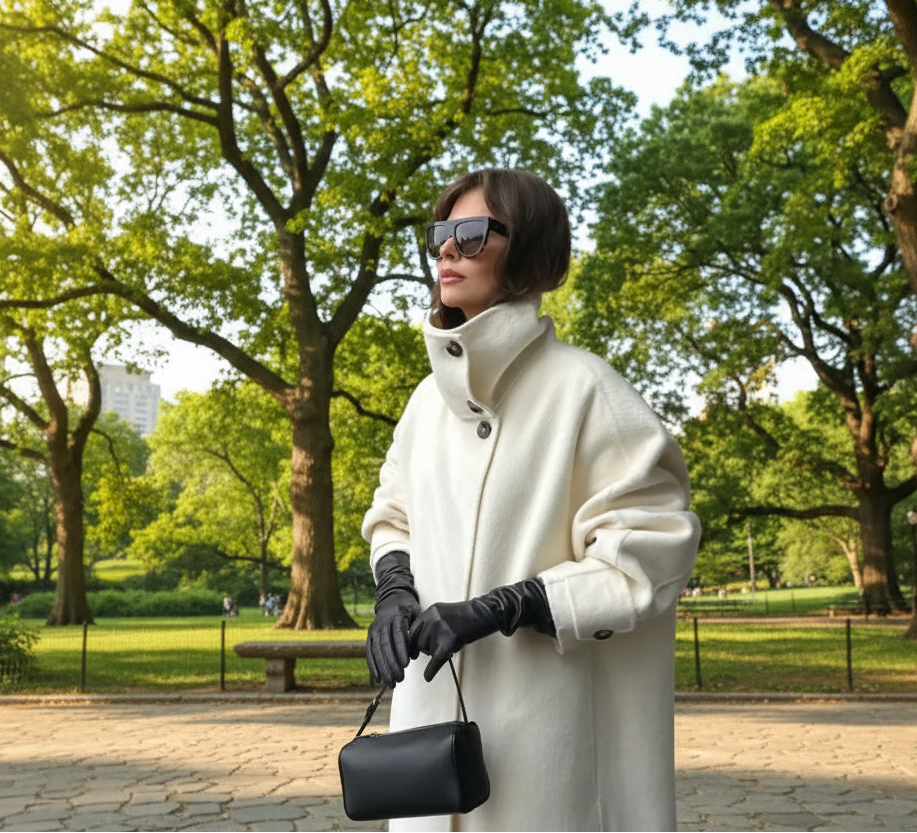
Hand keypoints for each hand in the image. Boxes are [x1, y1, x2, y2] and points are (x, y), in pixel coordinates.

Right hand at [366, 552, 419, 686]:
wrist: (392, 596)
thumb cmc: (409, 608)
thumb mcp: (416, 613)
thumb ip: (417, 631)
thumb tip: (415, 654)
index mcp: (397, 615)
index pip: (398, 635)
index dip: (401, 650)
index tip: (406, 665)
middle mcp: (383, 622)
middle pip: (386, 646)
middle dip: (392, 664)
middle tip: (399, 679)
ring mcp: (374, 628)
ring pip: (377, 651)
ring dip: (383, 669)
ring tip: (390, 683)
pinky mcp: (370, 634)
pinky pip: (369, 652)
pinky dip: (373, 666)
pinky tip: (377, 678)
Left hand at [407, 599, 496, 680]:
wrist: (485, 613)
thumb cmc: (468, 615)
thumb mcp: (445, 613)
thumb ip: (431, 624)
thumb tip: (419, 643)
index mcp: (431, 611)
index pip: (413, 630)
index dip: (412, 643)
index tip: (413, 652)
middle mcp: (433, 619)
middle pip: (420, 642)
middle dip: (427, 649)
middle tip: (440, 648)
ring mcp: (440, 629)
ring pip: (429, 651)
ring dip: (436, 654)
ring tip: (451, 646)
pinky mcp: (450, 640)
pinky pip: (436, 659)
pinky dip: (432, 670)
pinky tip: (428, 677)